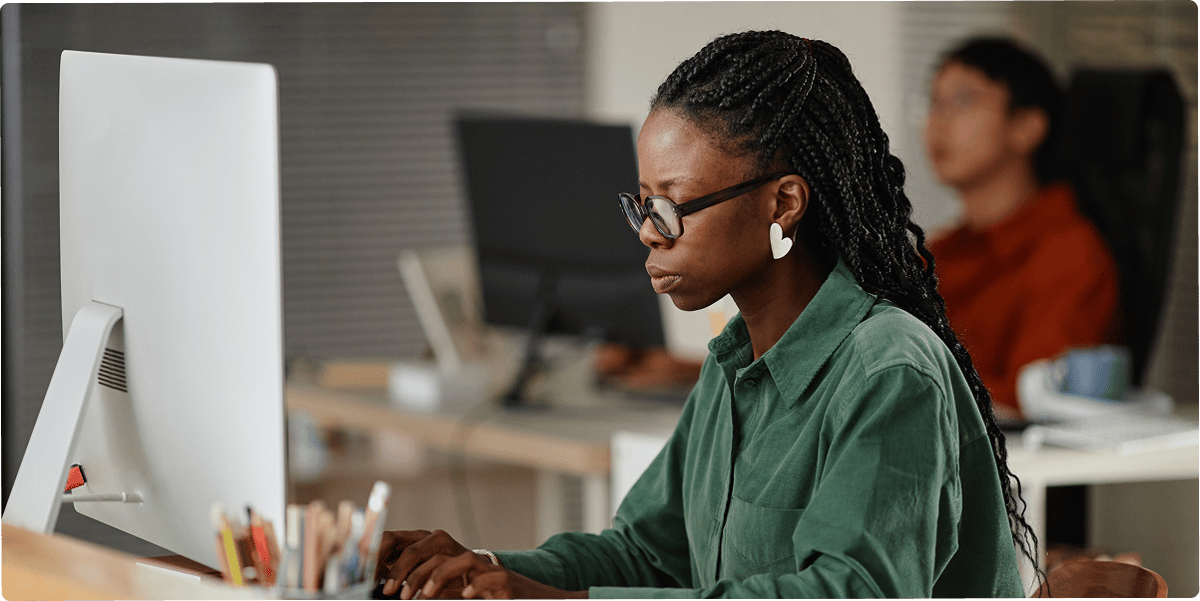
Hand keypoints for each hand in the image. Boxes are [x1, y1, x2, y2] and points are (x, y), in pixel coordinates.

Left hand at [373, 529, 585, 599]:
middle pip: (433, 547)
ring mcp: (485, 567)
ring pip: (460, 559)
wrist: (526, 599)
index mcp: (448, 557)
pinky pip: (487, 576)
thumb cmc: (484, 597)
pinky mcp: (502, 580)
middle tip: (395, 592)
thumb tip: (396, 590)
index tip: (379, 579)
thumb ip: (428, 589)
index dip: (398, 558)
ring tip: (425, 595)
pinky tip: (464, 596)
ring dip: (439, 576)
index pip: (417, 546)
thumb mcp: (451, 591)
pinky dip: (474, 585)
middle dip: (410, 568)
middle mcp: (465, 556)